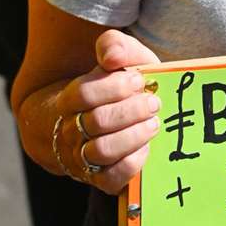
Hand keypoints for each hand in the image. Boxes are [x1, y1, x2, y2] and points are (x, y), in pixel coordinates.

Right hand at [54, 30, 162, 193]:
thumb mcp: (117, 61)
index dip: (115, 87)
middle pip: (98, 121)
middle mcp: (72, 130)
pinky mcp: (100, 179)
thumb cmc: (114, 89)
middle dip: (132, 111)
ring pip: (103, 150)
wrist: (96, 124)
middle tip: (153, 103)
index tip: (139, 81)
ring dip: (134, 135)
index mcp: (70, 99)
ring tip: (154, 123)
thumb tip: (112, 56)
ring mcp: (83, 157)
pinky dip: (133, 162)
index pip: (84, 93)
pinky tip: (146, 147)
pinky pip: (112, 178)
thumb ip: (115, 46)